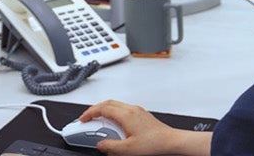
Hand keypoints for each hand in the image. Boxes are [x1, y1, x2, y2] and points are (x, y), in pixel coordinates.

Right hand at [79, 100, 209, 155]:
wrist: (172, 142)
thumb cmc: (154, 143)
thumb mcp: (127, 150)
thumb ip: (110, 146)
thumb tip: (100, 144)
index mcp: (125, 115)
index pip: (101, 108)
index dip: (89, 113)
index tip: (82, 120)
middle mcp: (131, 109)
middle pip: (107, 103)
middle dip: (94, 109)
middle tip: (87, 118)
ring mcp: (138, 111)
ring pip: (116, 105)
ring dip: (104, 110)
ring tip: (98, 121)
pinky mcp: (142, 115)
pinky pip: (123, 109)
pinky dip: (114, 113)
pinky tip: (115, 124)